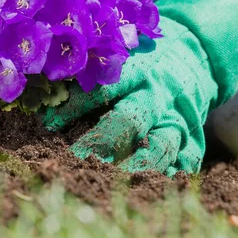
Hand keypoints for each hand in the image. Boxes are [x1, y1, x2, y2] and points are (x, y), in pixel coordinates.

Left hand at [42, 0, 237, 174]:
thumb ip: (90, 65)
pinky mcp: (194, 133)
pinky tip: (149, 189)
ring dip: (135, 167)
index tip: (47, 124)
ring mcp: (179, 115)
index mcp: (136, 68)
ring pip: (160, 145)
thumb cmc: (145, 53)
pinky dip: (171, 176)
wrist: (196, 49)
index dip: (73, 107)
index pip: (101, 88)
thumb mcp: (120, 48)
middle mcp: (158, 93)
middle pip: (130, 120)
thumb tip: (42, 84)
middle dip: (102, 142)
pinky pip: (187, 159)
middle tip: (75, 160)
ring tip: (110, 181)